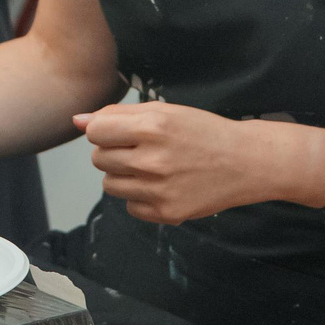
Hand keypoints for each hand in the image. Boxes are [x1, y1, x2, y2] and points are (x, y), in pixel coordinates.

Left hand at [75, 102, 324, 224]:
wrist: (246, 162)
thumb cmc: (203, 132)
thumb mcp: (165, 112)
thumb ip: (118, 114)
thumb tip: (77, 120)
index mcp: (153, 127)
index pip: (95, 132)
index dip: (104, 130)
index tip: (121, 131)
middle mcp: (153, 159)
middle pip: (98, 159)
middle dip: (113, 152)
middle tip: (141, 149)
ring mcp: (159, 190)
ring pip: (109, 185)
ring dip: (123, 175)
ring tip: (151, 167)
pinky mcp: (167, 213)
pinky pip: (129, 207)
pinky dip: (140, 197)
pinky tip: (162, 185)